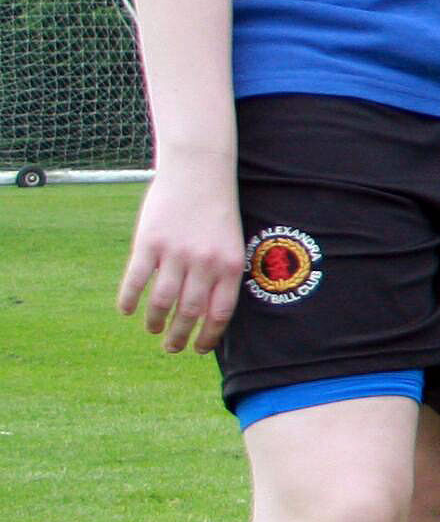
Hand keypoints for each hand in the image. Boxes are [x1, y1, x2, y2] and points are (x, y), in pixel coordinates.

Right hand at [118, 161, 243, 354]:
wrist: (200, 172)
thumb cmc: (217, 212)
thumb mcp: (231, 243)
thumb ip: (222, 275)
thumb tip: (210, 314)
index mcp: (230, 265)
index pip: (220, 313)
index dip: (208, 336)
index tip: (199, 350)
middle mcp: (204, 262)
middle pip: (189, 312)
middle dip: (179, 336)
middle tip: (171, 347)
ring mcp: (175, 253)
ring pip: (161, 301)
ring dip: (155, 321)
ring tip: (152, 329)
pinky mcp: (149, 242)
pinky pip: (135, 279)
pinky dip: (129, 300)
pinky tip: (126, 311)